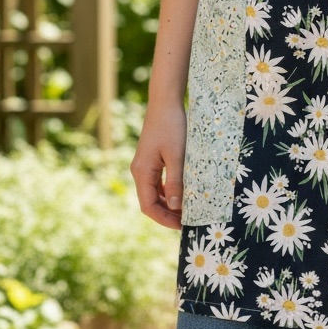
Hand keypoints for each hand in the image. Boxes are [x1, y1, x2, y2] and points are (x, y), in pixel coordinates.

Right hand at [130, 102, 186, 230]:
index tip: (182, 226)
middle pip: (150, 202)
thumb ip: (175, 181)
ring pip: (154, 192)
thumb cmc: (172, 126)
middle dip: (167, 214)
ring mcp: (144, 165)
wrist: (165, 101)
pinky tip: (182, 193)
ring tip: (187, 210)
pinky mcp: (152, 158)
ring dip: (168, 203)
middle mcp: (140, 171)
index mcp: (142, 172)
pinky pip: (157, 182)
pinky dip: (168, 191)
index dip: (164, 219)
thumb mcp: (177, 155)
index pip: (148, 206)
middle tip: (188, 221)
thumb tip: (174, 207)